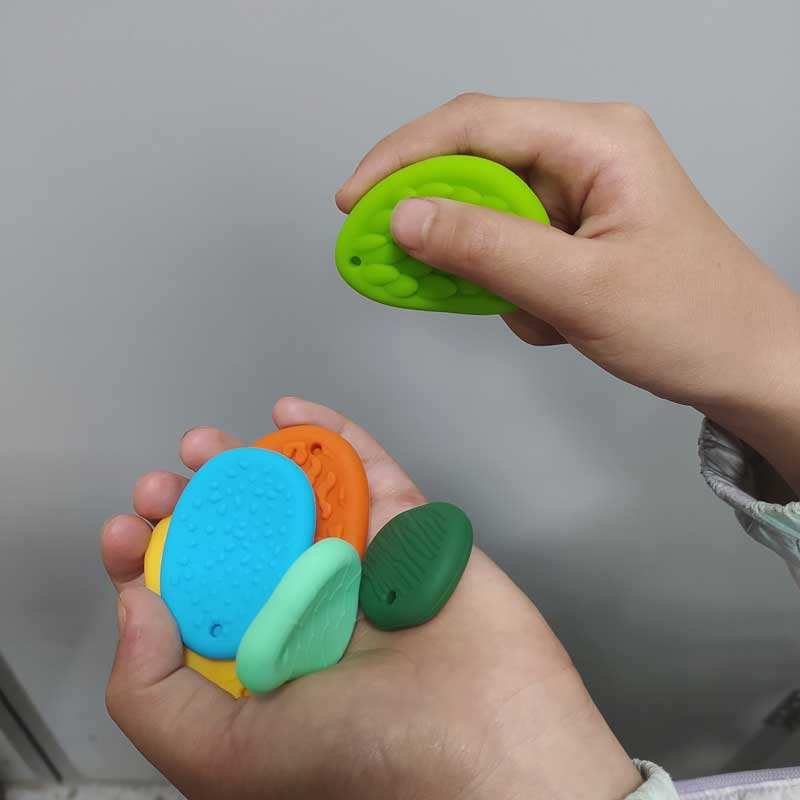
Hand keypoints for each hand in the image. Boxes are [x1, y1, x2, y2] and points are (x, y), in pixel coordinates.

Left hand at [101, 397, 640, 799]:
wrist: (490, 741)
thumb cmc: (366, 761)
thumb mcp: (224, 756)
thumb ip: (155, 693)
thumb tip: (137, 606)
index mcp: (262, 662)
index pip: (194, 600)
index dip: (151, 560)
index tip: (127, 532)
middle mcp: (307, 609)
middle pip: (241, 538)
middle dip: (194, 504)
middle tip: (166, 486)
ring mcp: (360, 564)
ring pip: (300, 497)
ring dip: (249, 462)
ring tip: (208, 447)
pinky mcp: (409, 530)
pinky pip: (369, 470)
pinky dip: (332, 435)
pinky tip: (292, 414)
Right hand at [337, 94, 799, 492]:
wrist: (744, 364)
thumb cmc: (692, 321)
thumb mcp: (578, 288)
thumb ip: (486, 249)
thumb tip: (405, 218)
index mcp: (597, 141)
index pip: (475, 125)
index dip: (404, 157)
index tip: (355, 201)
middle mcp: (585, 154)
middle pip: (475, 164)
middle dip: (433, 217)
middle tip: (393, 260)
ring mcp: (579, 194)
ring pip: (488, 212)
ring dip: (478, 266)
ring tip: (515, 309)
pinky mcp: (574, 233)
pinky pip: (510, 246)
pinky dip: (506, 286)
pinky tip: (545, 318)